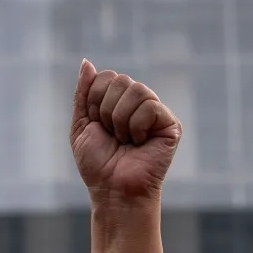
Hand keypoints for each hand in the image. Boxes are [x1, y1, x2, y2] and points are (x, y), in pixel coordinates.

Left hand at [70, 61, 180, 203]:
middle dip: (106, 110)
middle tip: (112, 135)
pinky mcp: (170, 124)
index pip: (106, 76)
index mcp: (119, 101)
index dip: (94, 100)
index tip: (97, 125)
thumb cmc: (98, 164)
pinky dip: (137, 126)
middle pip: (120, 80)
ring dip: (120, 120)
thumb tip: (86, 62)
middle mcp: (139, 103)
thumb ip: (84, 93)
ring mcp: (156, 113)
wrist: (113, 190)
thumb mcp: (82, 125)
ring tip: (126, 140)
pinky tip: (140, 143)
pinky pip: (150, 106)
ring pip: (136, 90)